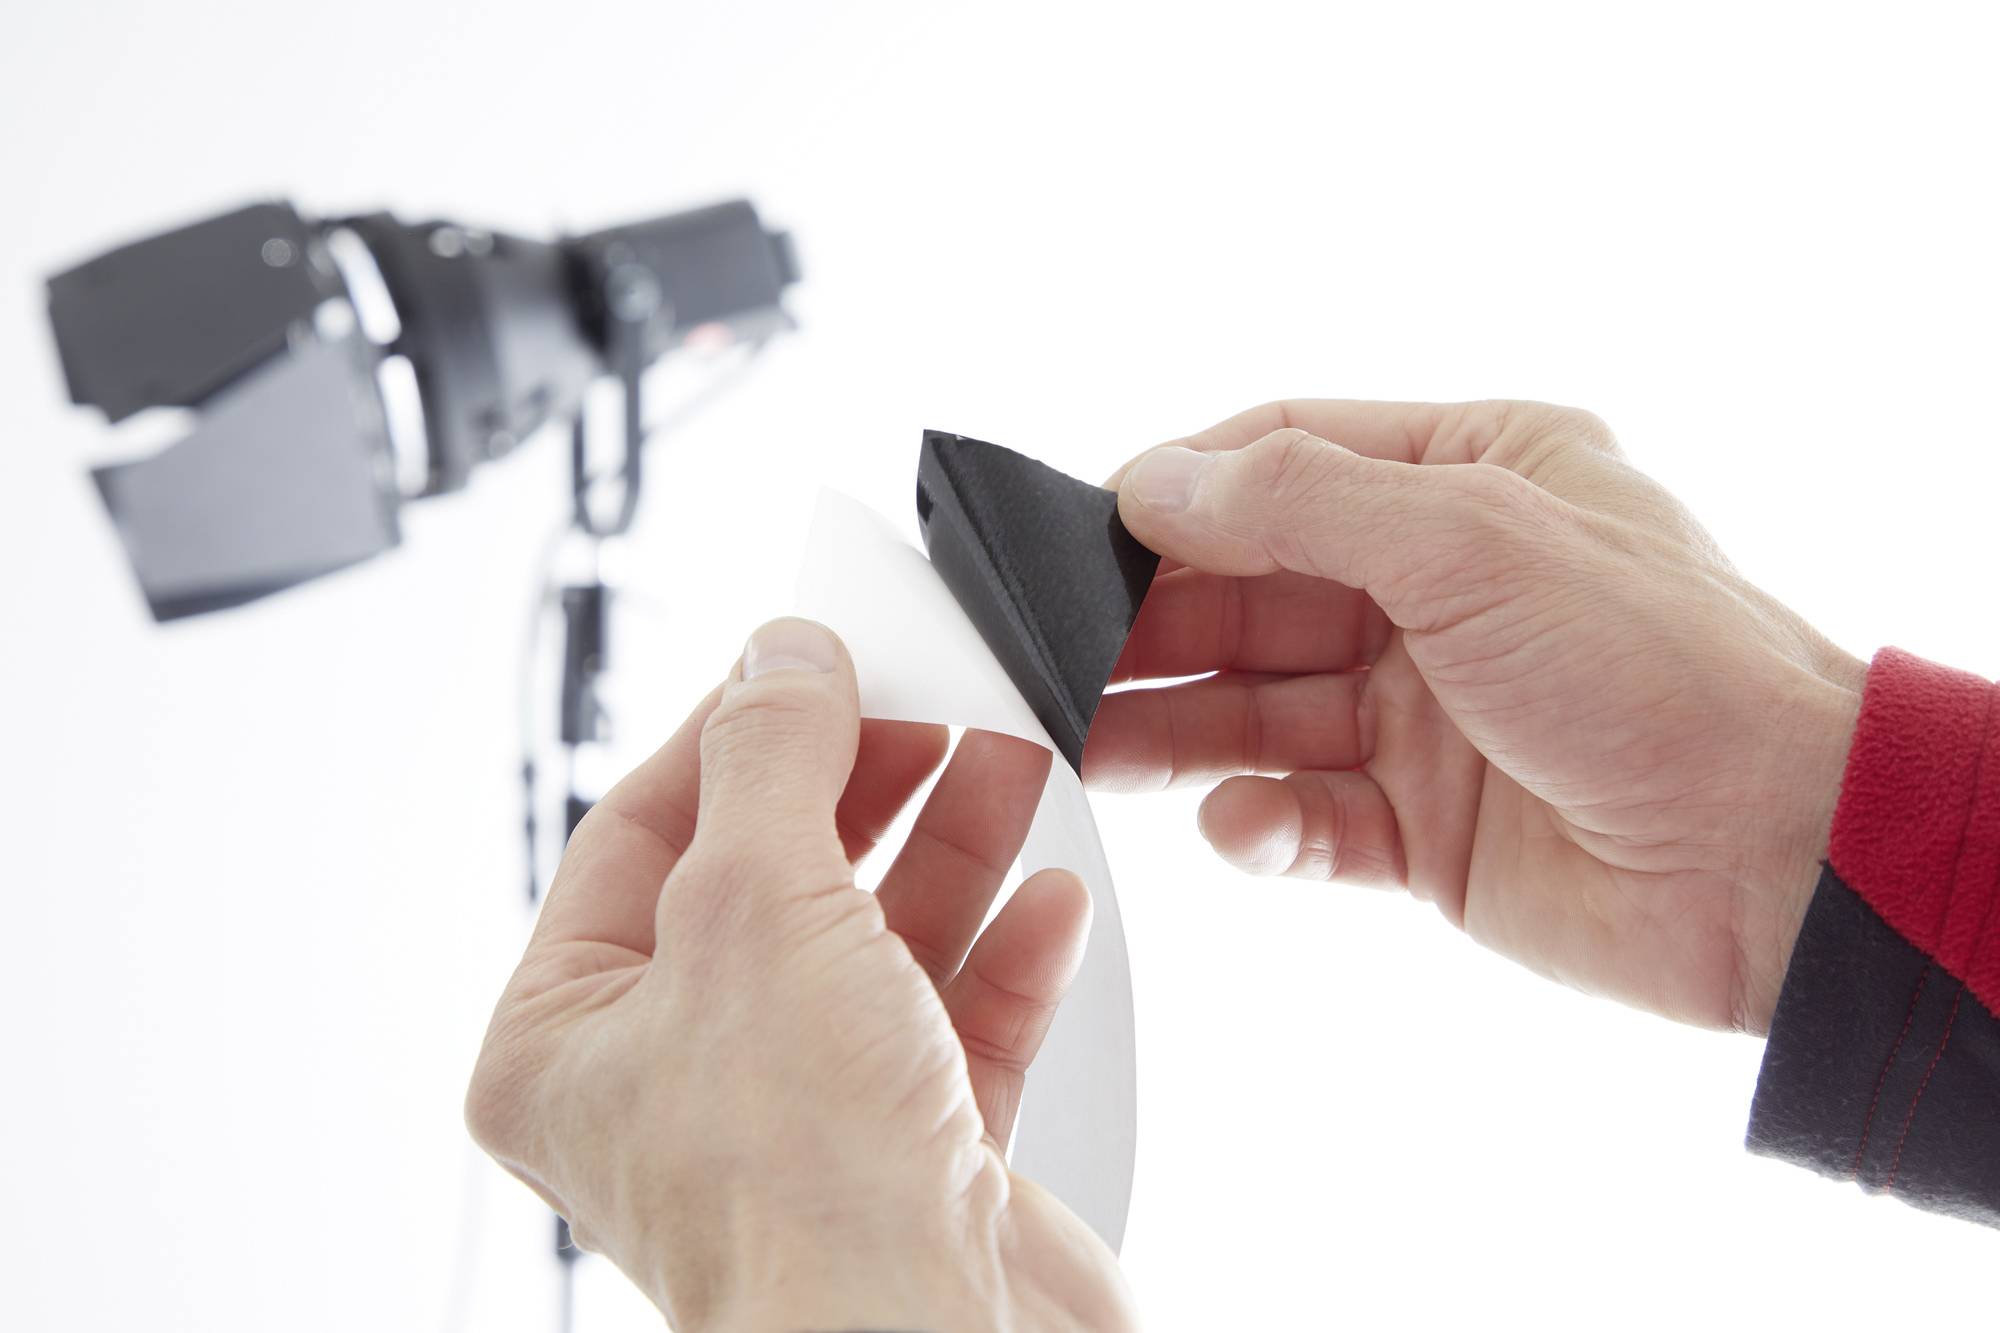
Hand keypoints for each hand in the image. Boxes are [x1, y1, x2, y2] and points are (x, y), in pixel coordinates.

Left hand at [467, 618, 1135, 1331]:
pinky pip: (952, 1024)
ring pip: (873, 945)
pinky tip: (1049, 900)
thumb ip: (770, 760)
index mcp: (571, 1037)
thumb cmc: (798, 1186)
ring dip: (949, 850)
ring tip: (1009, 762)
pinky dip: (1002, 954)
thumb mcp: (759, 909)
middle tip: (930, 703)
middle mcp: (676, 1081)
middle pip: (770, 879)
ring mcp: (798, 1120)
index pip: (639, 833)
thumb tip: (781, 657)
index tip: (811, 661)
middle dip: (862, 785)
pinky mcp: (910, 1155)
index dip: (730, 734)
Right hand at [1089, 400, 1862, 1032]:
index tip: (1083, 529)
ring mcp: (1431, 711)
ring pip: (1264, 709)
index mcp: (1470, 481)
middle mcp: (1442, 590)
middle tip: (1061, 655)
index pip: (1286, 460)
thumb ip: (1299, 501)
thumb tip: (1161, 479)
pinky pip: (1310, 817)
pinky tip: (1247, 827)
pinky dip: (1265, 825)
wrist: (1780, 864)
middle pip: (1254, 593)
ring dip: (1179, 729)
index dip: (1181, 491)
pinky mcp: (1428, 826)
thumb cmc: (1664, 672)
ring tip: (1095, 745)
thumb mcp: (1469, 538)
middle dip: (1158, 625)